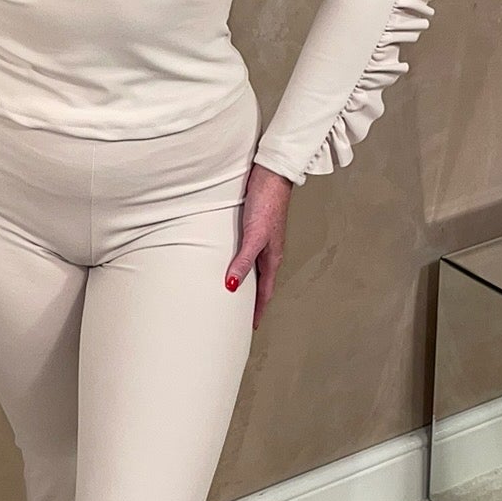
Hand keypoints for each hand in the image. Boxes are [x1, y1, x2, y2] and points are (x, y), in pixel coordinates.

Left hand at [224, 162, 292, 330]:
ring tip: (234, 294)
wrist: (271, 174)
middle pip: (260, 283)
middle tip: (240, 317)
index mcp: (272, 257)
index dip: (258, 310)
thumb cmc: (267, 203)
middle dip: (252, 301)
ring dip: (245, 282)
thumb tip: (232, 287)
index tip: (252, 327)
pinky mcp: (253, 227)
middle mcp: (268, 251)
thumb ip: (243, 260)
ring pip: (253, 268)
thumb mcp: (254, 236)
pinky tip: (229, 261)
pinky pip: (245, 253)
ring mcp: (261, 239)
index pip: (265, 291)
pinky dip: (239, 263)